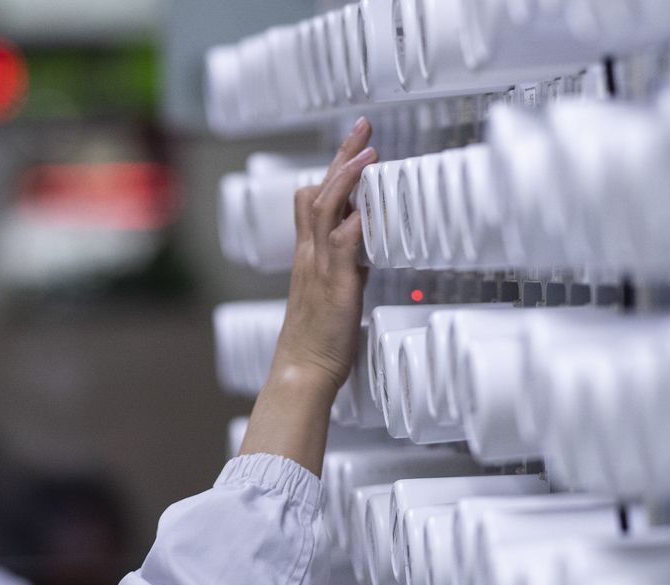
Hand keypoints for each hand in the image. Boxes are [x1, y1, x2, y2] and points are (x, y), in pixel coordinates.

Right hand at [272, 117, 375, 391]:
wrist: (301, 372)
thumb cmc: (318, 345)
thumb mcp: (333, 296)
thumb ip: (346, 270)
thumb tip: (364, 253)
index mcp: (308, 257)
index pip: (314, 202)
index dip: (333, 172)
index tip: (353, 148)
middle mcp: (309, 254)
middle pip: (319, 191)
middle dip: (341, 155)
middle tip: (361, 126)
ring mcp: (319, 265)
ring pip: (326, 206)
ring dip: (348, 175)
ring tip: (368, 149)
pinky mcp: (333, 282)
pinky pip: (341, 241)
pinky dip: (354, 218)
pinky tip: (369, 203)